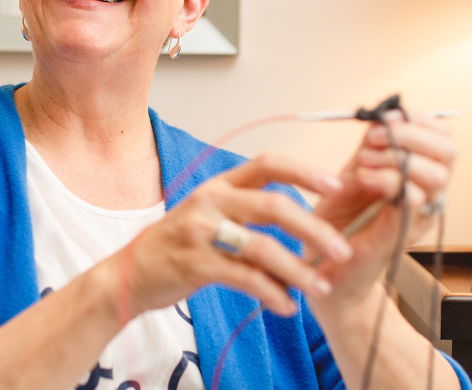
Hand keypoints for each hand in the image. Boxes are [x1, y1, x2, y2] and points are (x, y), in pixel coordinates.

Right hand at [104, 153, 354, 320]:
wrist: (128, 274)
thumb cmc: (179, 245)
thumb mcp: (212, 216)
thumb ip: (252, 215)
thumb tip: (308, 224)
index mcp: (220, 184)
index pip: (268, 164)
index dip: (305, 171)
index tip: (339, 184)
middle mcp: (210, 201)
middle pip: (273, 205)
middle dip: (314, 228)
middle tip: (342, 250)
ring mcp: (200, 231)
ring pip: (261, 246)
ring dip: (298, 270)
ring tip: (320, 287)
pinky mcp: (193, 264)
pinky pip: (243, 278)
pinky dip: (271, 294)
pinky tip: (287, 307)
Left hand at [309, 111, 455, 306]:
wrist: (324, 269)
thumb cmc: (340, 224)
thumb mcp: (353, 174)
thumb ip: (369, 149)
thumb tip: (377, 118)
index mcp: (421, 179)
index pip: (442, 138)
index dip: (418, 120)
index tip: (386, 116)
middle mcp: (428, 198)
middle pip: (448, 152)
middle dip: (410, 134)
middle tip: (373, 139)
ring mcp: (416, 219)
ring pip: (436, 175)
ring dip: (397, 158)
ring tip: (363, 163)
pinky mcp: (399, 236)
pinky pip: (413, 202)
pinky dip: (389, 181)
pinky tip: (363, 180)